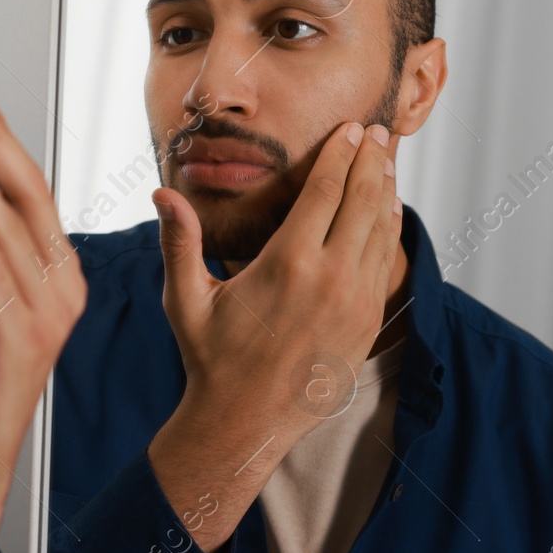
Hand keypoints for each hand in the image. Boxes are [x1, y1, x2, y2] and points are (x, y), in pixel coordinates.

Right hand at [147, 121, 400, 551]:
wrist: (246, 422)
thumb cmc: (212, 359)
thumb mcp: (186, 299)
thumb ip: (179, 242)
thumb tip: (162, 192)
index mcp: (289, 264)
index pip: (326, 191)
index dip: (340, 154)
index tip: (348, 129)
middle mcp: (331, 279)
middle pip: (364, 201)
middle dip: (371, 161)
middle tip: (375, 133)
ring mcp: (357, 302)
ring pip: (383, 231)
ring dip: (386, 191)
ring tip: (385, 163)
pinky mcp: (368, 323)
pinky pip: (387, 264)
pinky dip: (390, 231)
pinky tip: (387, 214)